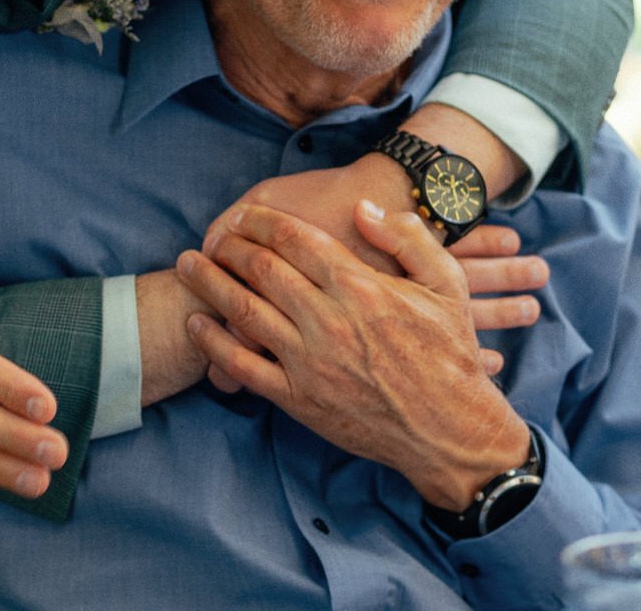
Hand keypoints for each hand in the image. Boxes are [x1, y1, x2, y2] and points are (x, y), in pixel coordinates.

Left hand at [177, 200, 529, 509]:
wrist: (452, 431)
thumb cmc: (451, 352)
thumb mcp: (446, 282)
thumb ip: (406, 237)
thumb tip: (362, 208)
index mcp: (359, 286)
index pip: (292, 238)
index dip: (258, 220)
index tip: (241, 214)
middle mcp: (328, 320)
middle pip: (261, 268)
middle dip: (230, 246)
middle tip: (212, 236)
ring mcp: (309, 362)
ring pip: (244, 311)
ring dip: (209, 283)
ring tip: (187, 265)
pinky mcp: (299, 399)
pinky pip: (244, 366)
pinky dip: (214, 343)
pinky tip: (197, 323)